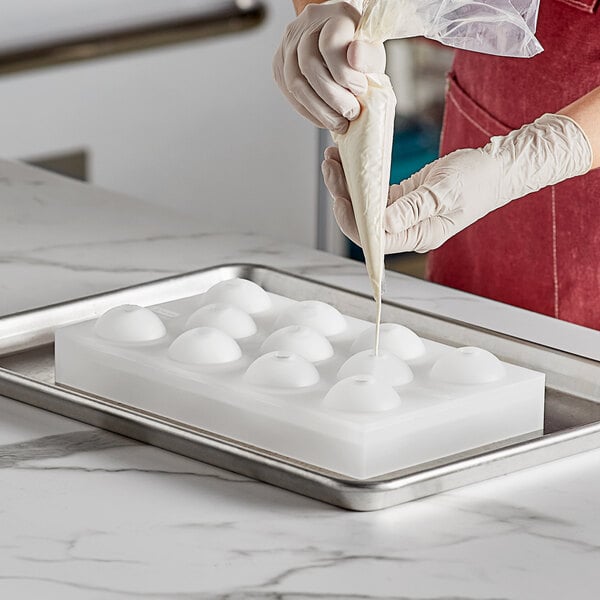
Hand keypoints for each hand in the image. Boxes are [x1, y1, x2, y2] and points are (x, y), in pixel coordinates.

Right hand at [273, 1, 384, 132]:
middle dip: (332, 97)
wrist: (338, 41)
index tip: (360, 89)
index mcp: (333, 15)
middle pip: (309, 66)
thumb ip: (369, 55)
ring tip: (338, 123)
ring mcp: (288, 45)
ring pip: (295, 83)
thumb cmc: (356, 47)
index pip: (330, 44)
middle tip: (350, 113)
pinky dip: (308, 111)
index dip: (345, 73)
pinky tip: (324, 119)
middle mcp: (305, 26)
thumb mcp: (372, 48)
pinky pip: (289, 94)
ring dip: (319, 110)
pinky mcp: (280, 65)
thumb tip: (355, 60)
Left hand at [322, 114, 592, 252]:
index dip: (352, 220)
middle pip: (363, 222)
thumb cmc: (478, 180)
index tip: (340, 195)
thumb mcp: (443, 192)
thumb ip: (411, 209)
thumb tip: (381, 223)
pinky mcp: (403, 198)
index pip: (373, 239)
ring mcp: (404, 214)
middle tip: (330, 165)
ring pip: (366, 206)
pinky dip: (361, 178)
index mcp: (417, 236)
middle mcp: (407, 229)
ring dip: (347, 184)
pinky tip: (350, 160)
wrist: (498, 167)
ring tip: (334, 157)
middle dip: (343, 195)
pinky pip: (375, 193)